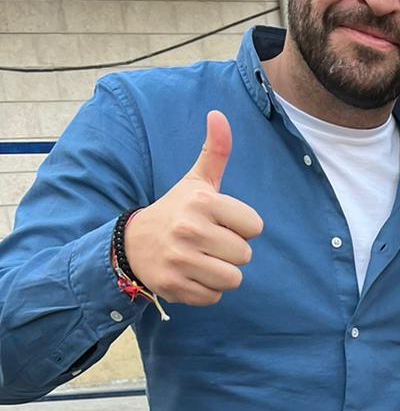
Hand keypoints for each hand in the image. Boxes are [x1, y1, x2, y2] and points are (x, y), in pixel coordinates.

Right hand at [123, 112, 263, 304]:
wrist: (133, 244)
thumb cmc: (176, 211)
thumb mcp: (195, 181)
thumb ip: (215, 151)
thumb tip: (219, 113)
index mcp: (202, 201)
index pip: (254, 226)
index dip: (241, 228)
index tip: (219, 222)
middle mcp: (190, 229)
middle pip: (245, 255)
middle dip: (231, 252)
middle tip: (207, 243)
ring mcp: (181, 259)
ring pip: (233, 279)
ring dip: (221, 273)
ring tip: (201, 259)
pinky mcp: (175, 286)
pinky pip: (214, 297)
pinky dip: (206, 290)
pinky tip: (190, 275)